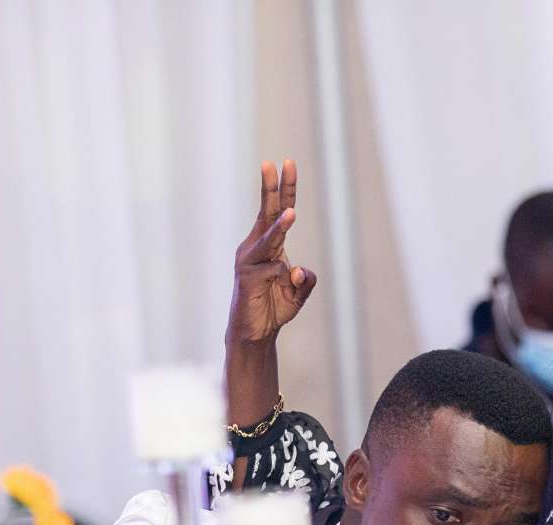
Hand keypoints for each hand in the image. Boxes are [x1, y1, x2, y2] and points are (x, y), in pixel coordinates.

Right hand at [226, 159, 317, 351]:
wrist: (255, 334)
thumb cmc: (274, 306)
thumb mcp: (298, 292)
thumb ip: (305, 279)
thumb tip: (298, 270)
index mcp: (269, 245)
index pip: (278, 211)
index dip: (284, 189)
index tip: (287, 163)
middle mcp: (256, 247)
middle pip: (266, 213)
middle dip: (272, 189)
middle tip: (274, 164)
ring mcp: (249, 262)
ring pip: (268, 239)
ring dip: (280, 227)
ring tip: (291, 213)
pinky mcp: (247, 279)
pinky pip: (269, 269)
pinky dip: (281, 274)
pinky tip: (286, 279)